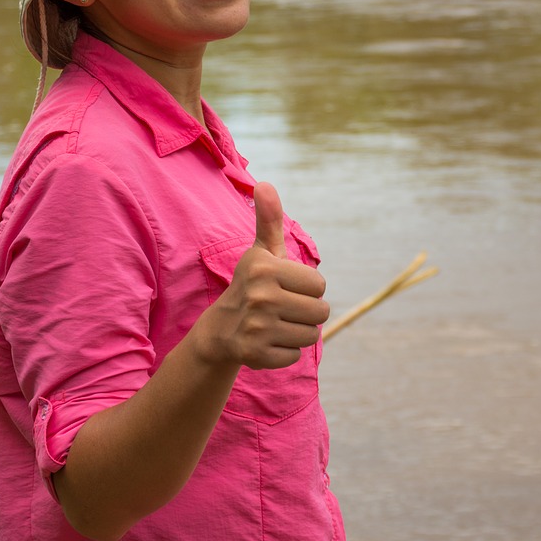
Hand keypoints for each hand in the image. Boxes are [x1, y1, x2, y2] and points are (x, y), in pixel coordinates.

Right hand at [197, 182, 329, 369]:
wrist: (220, 329)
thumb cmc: (252, 284)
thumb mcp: (261, 252)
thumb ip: (269, 219)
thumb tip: (264, 184)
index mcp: (265, 267)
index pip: (319, 284)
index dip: (307, 288)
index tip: (285, 287)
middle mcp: (260, 296)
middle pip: (320, 311)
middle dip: (307, 312)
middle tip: (283, 308)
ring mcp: (256, 327)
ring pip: (311, 335)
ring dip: (298, 332)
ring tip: (277, 324)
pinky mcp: (255, 354)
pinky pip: (295, 356)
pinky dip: (285, 352)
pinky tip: (267, 341)